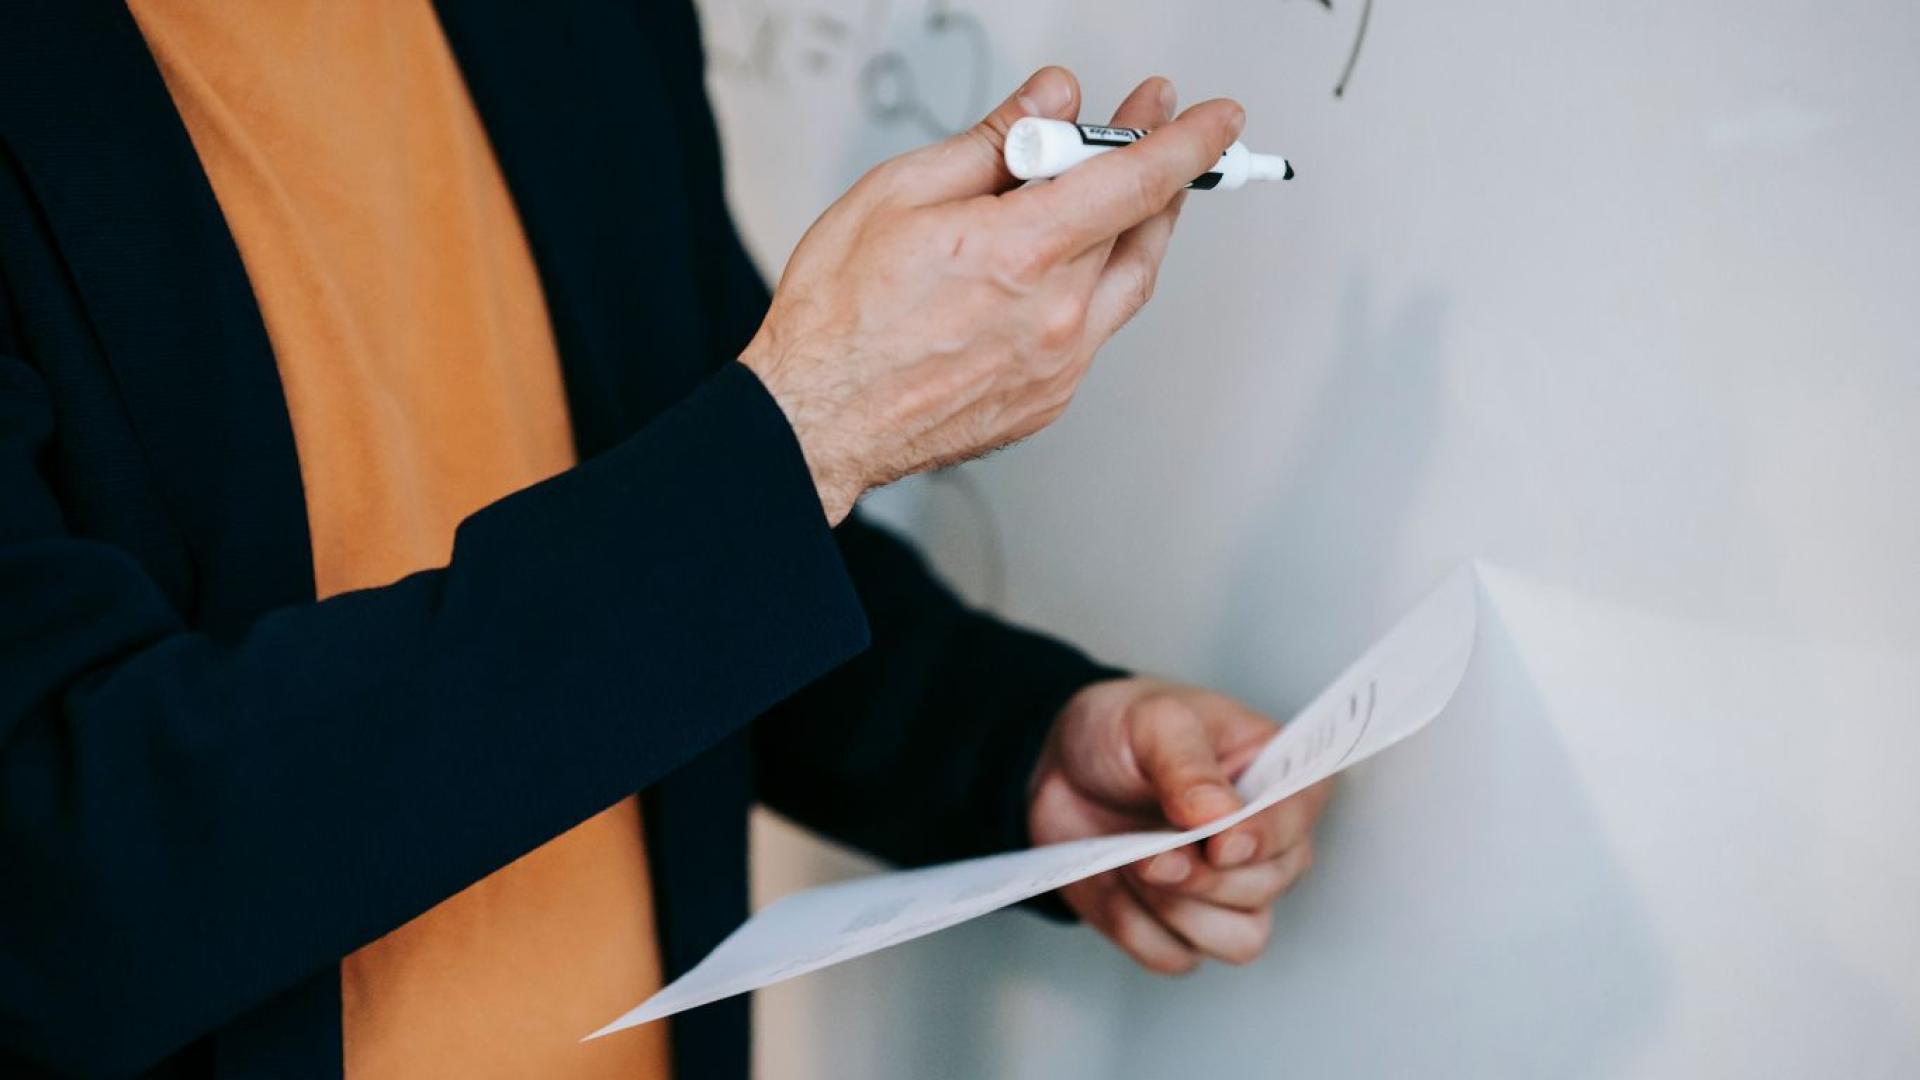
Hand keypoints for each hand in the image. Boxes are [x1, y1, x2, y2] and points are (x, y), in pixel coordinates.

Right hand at [739, 68, 1244, 522]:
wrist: (817, 419)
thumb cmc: (839, 317)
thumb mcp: (900, 194)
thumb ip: (992, 143)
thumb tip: (1051, 101)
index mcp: (1020, 254)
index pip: (1133, 180)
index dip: (1184, 140)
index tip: (1215, 115)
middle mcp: (1054, 316)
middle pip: (1141, 228)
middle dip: (1157, 167)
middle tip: (1153, 125)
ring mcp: (1057, 365)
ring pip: (1128, 282)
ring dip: (1139, 228)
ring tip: (1122, 188)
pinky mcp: (1048, 400)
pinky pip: (1095, 331)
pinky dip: (1093, 286)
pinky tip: (1065, 265)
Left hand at [1028, 678, 1334, 972]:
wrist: (1063, 766)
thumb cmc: (1125, 730)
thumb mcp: (1154, 722)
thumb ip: (1188, 766)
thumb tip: (1222, 817)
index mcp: (1279, 780)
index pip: (1298, 822)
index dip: (1262, 840)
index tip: (1218, 843)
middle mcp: (1268, 844)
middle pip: (1265, 888)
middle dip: (1201, 877)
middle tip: (1149, 851)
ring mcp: (1229, 892)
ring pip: (1237, 940)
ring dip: (1175, 909)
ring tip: (1131, 862)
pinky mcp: (1180, 926)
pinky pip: (1175, 956)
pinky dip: (1136, 927)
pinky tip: (1114, 882)